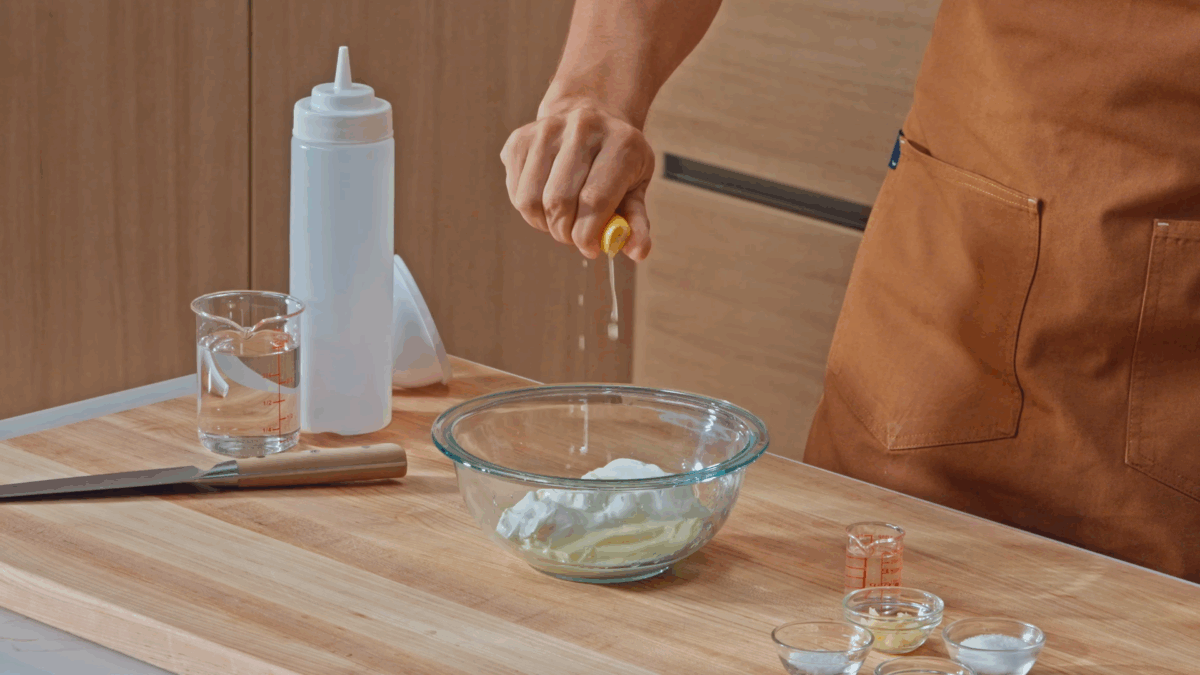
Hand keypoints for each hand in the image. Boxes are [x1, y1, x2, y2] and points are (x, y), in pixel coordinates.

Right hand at [500, 105, 654, 260]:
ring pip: (531, 200)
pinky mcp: (520, 138)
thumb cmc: (617, 159)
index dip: (588, 235)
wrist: (591, 115)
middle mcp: (583, 128)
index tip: (590, 248)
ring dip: (544, 223)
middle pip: (559, 202)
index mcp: (621, 142)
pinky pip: (515, 192)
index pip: (594, 200)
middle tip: (573, 236)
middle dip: (564, 232)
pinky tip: (545, 201)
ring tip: (560, 219)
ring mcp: (547, 129)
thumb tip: (637, 252)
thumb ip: (637, 221)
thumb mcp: (636, 186)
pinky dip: (529, 210)